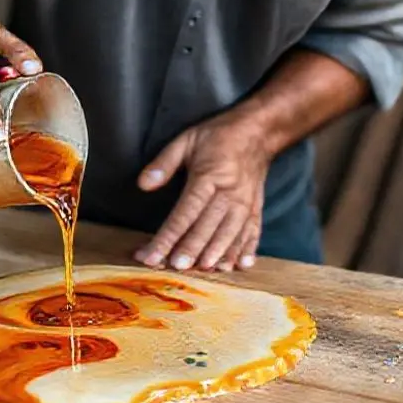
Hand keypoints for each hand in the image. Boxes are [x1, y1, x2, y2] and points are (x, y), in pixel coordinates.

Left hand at [133, 109, 273, 271]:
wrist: (259, 131)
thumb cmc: (218, 136)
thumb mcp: (186, 140)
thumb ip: (164, 163)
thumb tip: (143, 184)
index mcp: (208, 177)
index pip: (185, 213)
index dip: (168, 236)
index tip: (154, 254)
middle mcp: (229, 194)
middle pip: (207, 227)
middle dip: (191, 249)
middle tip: (175, 268)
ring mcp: (245, 204)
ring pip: (231, 234)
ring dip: (217, 254)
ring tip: (203, 271)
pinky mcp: (256, 209)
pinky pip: (253, 232)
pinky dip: (247, 250)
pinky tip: (240, 267)